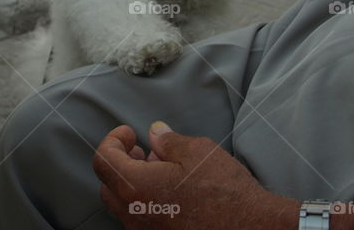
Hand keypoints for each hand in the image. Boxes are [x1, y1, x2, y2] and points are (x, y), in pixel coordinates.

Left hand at [93, 122, 297, 228]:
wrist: (250, 229)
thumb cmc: (223, 191)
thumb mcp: (196, 152)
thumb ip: (168, 142)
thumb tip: (155, 134)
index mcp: (136, 188)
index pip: (103, 161)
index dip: (113, 141)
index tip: (130, 133)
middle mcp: (134, 215)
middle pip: (108, 185)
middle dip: (120, 163)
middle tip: (141, 150)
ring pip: (124, 205)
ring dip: (134, 182)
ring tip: (162, 168)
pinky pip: (141, 218)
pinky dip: (146, 200)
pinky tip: (172, 190)